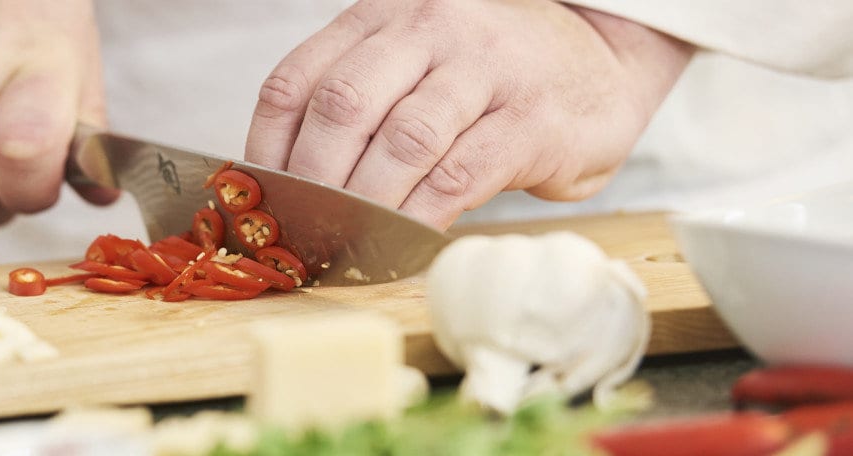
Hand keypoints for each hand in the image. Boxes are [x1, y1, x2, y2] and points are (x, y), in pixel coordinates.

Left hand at [245, 0, 693, 227]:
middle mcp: (431, 28)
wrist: (602, 65)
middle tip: (300, 234)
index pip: (297, 80)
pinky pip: (459, 176)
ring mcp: (486, 69)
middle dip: (310, 183)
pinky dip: (421, 217)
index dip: (266, 150)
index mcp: (384, 17)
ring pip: (401, 142)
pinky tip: (403, 242)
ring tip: (346, 244)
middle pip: (342, 107)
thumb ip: (361, 105)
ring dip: (364, 206)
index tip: (257, 203)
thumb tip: (286, 187)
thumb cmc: (492, 79)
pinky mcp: (532, 119)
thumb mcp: (415, 66)